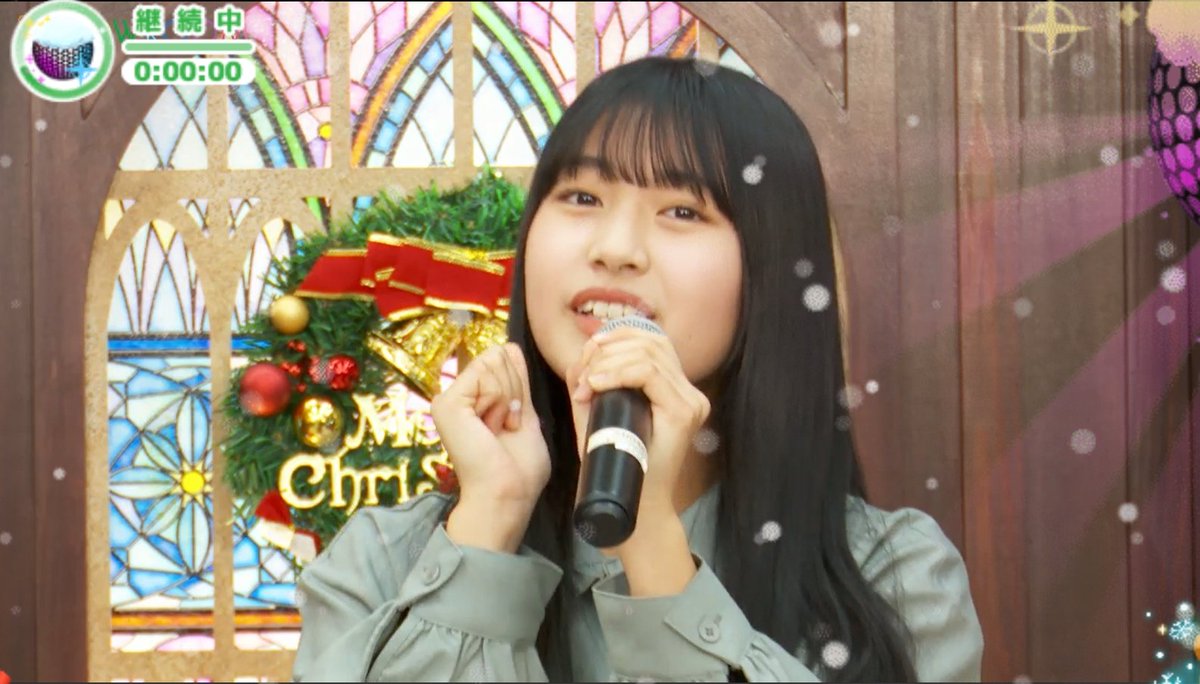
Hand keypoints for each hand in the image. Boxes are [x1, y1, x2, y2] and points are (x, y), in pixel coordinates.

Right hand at [431, 343, 549, 550]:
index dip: (518, 387)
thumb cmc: (519, 467)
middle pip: (498, 356)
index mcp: (473, 399)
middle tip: (504, 427)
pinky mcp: (447, 402)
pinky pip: (486, 375)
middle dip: (513, 390)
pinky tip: (488, 427)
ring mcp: (449, 398)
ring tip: (496, 430)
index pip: (500, 359)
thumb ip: (516, 381)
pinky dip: (498, 401)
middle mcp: (457, 396)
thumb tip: (509, 346)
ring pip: (493, 362)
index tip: (512, 421)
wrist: (507, 492)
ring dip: (506, 399)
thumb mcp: (524, 413)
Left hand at [565, 327, 710, 543]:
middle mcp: (689, 392)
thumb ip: (593, 383)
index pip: (653, 341)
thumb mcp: (599, 415)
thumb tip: (584, 355)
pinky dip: (617, 373)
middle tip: (583, 377)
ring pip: (650, 353)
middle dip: (608, 349)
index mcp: (675, 390)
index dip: (617, 337)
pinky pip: (650, 373)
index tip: (587, 359)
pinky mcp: (684, 413)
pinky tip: (597, 385)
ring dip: (609, 362)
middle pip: (651, 341)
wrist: (635, 508)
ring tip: (587, 385)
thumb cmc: (616, 465)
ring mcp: (691, 402)